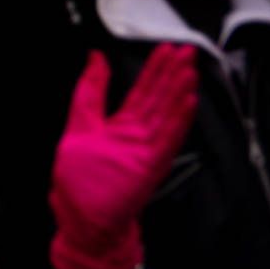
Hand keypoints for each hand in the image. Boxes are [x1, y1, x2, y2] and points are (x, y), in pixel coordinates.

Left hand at [48, 45, 198, 268]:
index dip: (155, 69)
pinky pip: (168, 139)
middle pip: (159, 98)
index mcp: (123, 126)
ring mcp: (147, 151)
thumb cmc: (79, 180)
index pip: (143, 91)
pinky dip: (179, 120)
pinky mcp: (149, 165)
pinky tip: (189, 101)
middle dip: (173, 73)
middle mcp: (139, 136)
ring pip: (167, 114)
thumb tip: (95, 57)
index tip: (166, 48)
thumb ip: (89, 90)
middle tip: (187, 50)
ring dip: (180, 91)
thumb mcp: (79, 123)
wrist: (83, 220)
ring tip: (190, 68)